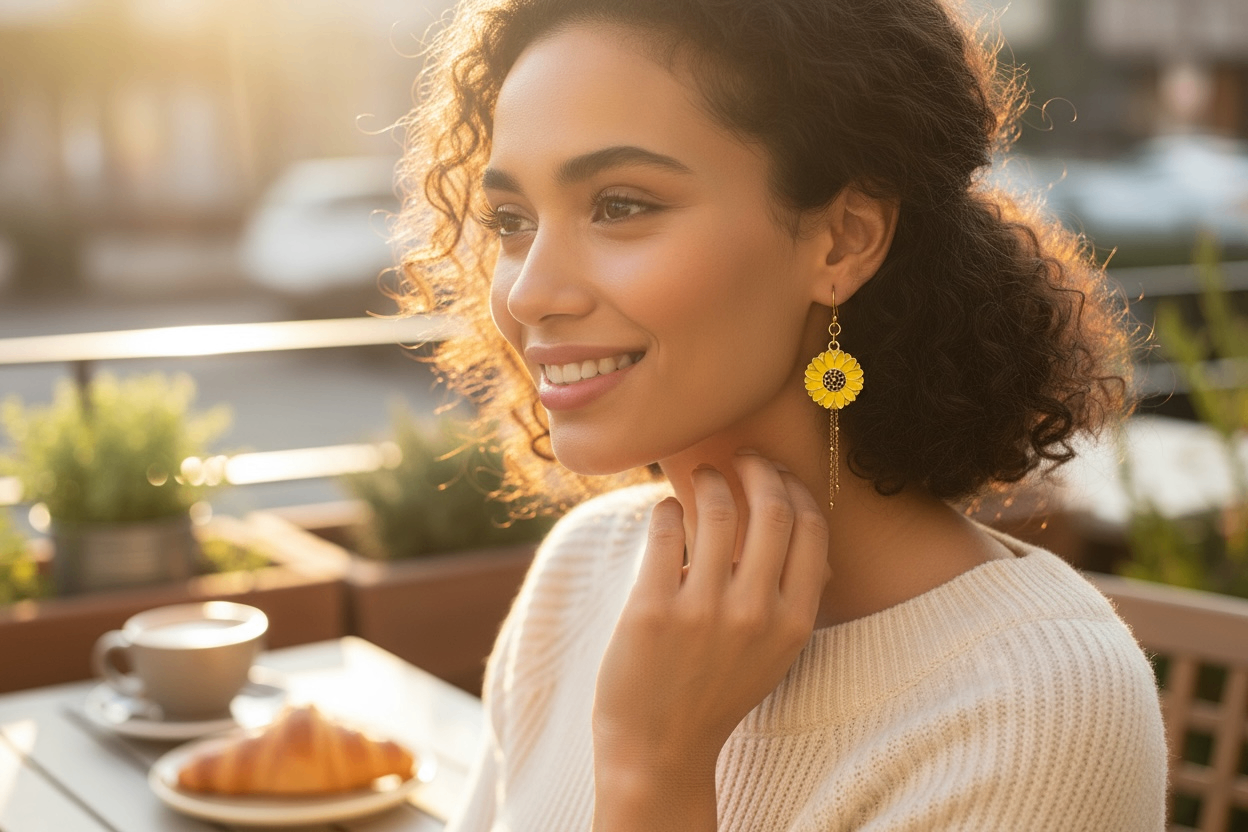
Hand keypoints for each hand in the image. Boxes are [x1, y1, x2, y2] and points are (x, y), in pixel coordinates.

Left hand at [592, 451, 830, 786]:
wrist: (660, 750)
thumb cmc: (716, 692)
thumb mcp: (774, 653)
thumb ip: (790, 596)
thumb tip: (801, 527)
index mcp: (793, 621)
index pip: (812, 528)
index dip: (795, 487)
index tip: (776, 473)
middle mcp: (755, 612)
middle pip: (772, 508)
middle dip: (757, 468)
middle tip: (740, 458)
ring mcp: (703, 610)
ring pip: (716, 509)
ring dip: (709, 479)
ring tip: (700, 476)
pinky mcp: (652, 608)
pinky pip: (665, 529)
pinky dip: (666, 508)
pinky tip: (665, 512)